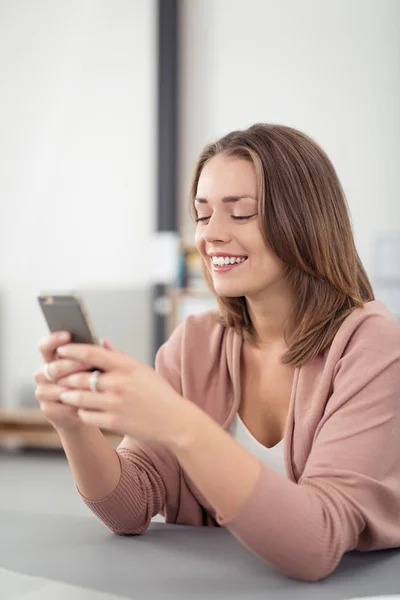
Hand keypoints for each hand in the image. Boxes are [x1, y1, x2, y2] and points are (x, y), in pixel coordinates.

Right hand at [34, 332, 98, 431]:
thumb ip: (98, 354)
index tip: (68, 335)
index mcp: (53, 359)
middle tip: (90, 363)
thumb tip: (104, 341)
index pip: (46, 346)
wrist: (90, 411)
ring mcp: (43, 391)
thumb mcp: (97, 367)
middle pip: (53, 367)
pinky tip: (86, 403)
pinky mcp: (47, 409)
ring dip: (74, 387)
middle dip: (73, 365)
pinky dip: (73, 404)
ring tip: (91, 385)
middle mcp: (44, 374)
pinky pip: (58, 406)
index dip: (54, 340)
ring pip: (56, 387)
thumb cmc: (94, 383)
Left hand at [55, 342, 192, 446]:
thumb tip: (102, 341)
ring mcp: (115, 404)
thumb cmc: (158, 392)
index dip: (71, 351)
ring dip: (69, 395)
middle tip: (56, 376)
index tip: (60, 350)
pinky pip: (86, 416)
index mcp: (126, 366)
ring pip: (78, 397)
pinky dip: (81, 412)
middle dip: (64, 376)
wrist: (175, 420)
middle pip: (79, 376)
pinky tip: (82, 410)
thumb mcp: (142, 369)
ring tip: (65, 394)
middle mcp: (119, 383)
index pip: (91, 353)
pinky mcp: (113, 422)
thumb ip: (120, 356)